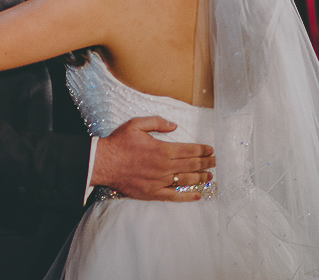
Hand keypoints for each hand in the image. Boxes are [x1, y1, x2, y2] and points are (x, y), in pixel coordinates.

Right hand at [91, 116, 214, 201]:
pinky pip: (174, 196)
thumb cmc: (119, 143)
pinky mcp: (153, 192)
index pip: (190, 150)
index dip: (203, 150)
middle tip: (215, 162)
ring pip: (187, 180)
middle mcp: (165, 166)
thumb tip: (174, 126)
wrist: (103, 163)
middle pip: (192, 165)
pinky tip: (197, 195)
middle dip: (206, 163)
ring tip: (210, 176)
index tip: (211, 150)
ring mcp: (160, 181)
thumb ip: (157, 122)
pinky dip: (188, 196)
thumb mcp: (136, 124)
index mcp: (163, 149)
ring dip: (201, 178)